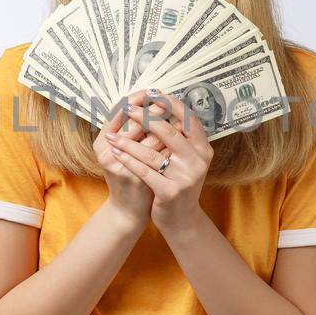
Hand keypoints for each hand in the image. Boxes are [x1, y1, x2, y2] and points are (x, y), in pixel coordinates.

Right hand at [93, 98, 169, 226]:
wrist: (127, 210)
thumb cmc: (128, 176)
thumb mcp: (122, 151)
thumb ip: (130, 131)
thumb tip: (151, 102)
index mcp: (101, 141)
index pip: (119, 110)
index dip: (138, 98)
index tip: (154, 91)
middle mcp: (107, 150)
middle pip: (134, 120)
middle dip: (156, 109)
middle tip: (170, 100)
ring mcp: (121, 164)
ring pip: (150, 136)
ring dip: (168, 126)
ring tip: (181, 117)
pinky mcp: (136, 176)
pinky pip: (158, 155)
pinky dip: (172, 145)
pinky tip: (183, 139)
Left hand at [104, 90, 212, 235]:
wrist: (182, 220)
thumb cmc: (179, 183)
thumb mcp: (187, 160)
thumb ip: (180, 137)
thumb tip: (164, 104)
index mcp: (203, 150)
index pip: (188, 119)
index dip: (171, 105)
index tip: (153, 94)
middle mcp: (198, 162)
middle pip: (169, 132)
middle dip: (145, 117)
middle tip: (128, 108)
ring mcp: (185, 178)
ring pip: (152, 152)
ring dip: (128, 141)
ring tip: (112, 134)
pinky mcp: (170, 192)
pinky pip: (144, 171)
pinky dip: (128, 160)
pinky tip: (115, 152)